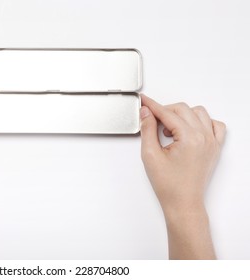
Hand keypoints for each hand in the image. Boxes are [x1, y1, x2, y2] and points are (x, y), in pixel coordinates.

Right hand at [140, 94, 225, 258]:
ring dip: (182, 115)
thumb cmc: (168, 185)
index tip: (144, 101)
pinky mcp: (215, 148)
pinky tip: (189, 129)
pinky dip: (202, 122)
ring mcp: (212, 142)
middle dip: (165, 110)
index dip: (152, 106)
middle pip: (183, 109)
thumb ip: (148, 130)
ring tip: (169, 128)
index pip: (167, 113)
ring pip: (199, 113)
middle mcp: (204, 137)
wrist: (183, 202)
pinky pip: (215, 125)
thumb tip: (146, 113)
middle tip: (151, 120)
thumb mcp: (150, 155)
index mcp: (189, 138)